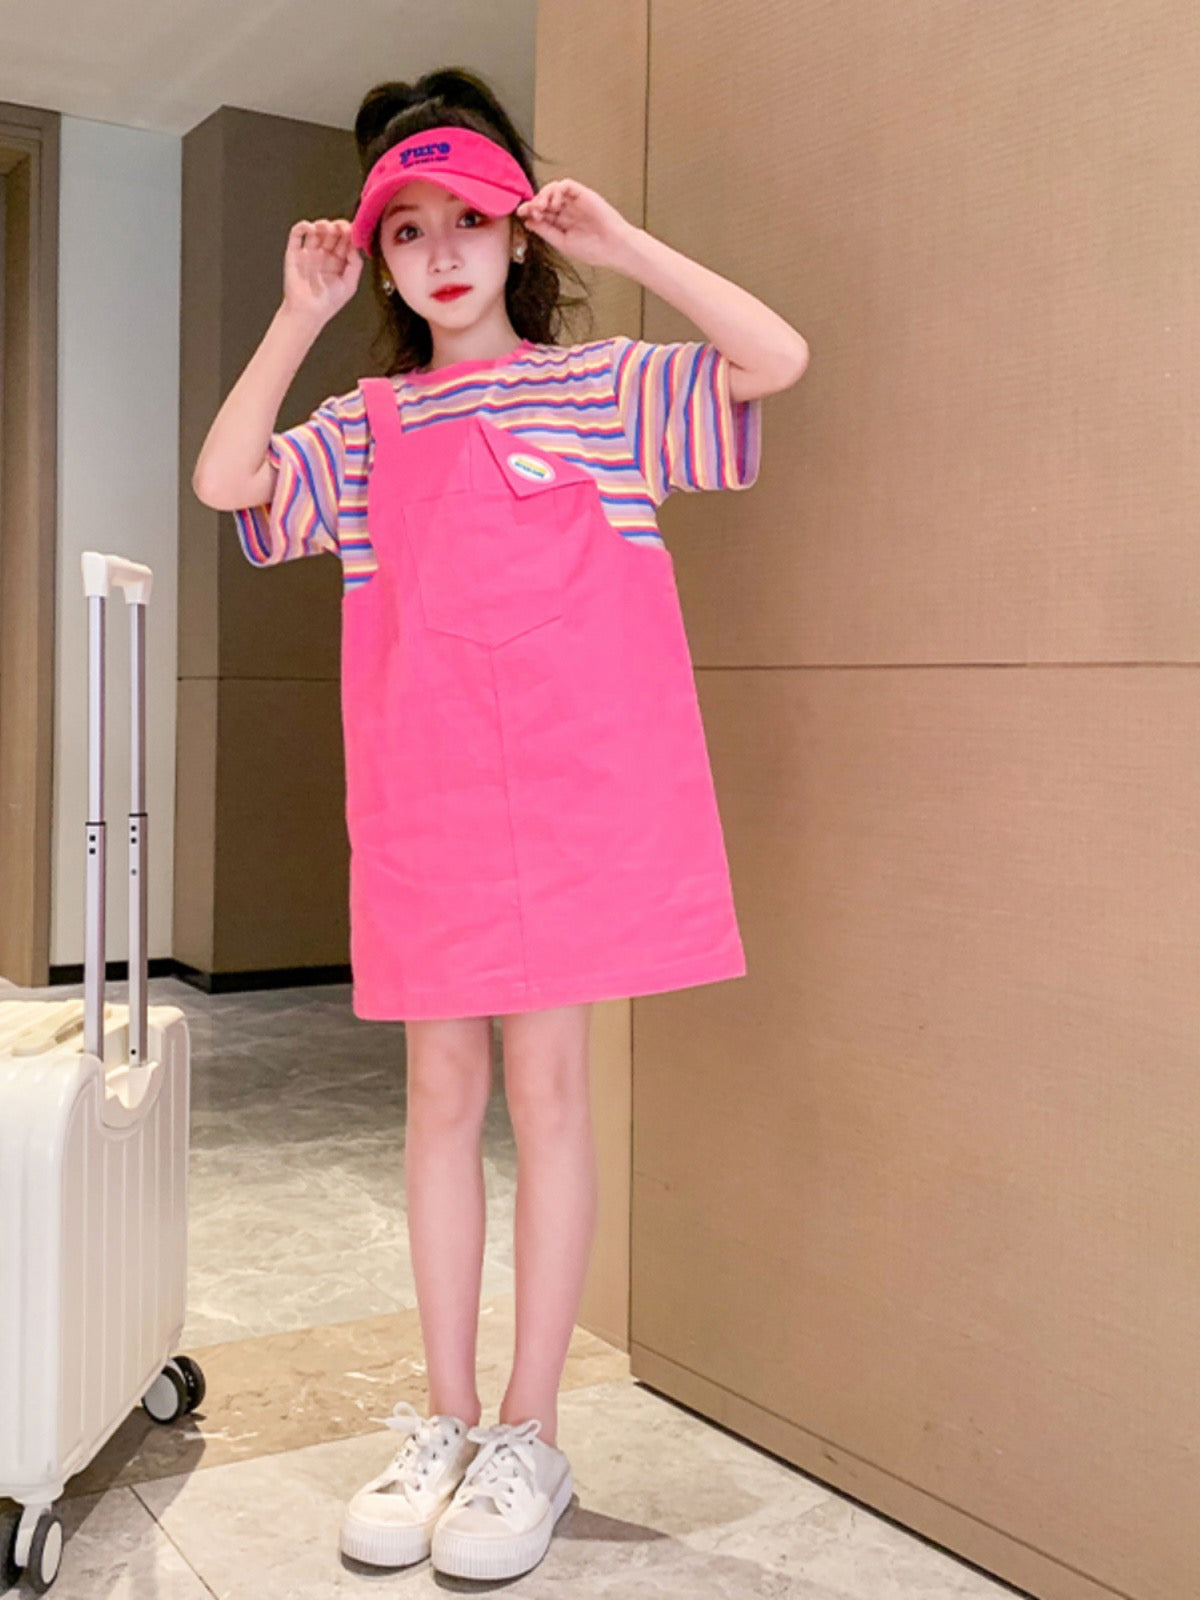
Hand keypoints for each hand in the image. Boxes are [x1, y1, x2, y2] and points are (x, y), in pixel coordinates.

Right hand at [282, 219, 362, 323]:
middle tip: (341, 227)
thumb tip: (355, 246)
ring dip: (322, 224)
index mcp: (338, 261)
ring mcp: (309, 252)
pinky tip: (310, 228)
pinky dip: (302, 227)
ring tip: (327, 228)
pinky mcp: (294, 253)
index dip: (349, 232)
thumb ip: (355, 264)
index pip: (344, 240)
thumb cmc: (328, 303)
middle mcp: (324, 254)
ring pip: (316, 230)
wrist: (308, 313)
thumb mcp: (350, 285)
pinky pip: (296, 235)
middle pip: (332, 232)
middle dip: (337, 226)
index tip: (352, 230)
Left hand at [515, 180, 636, 270]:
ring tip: (542, 207)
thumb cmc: (593, 249)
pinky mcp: (583, 194)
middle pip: (545, 199)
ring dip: (543, 195)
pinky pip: (565, 185)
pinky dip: (556, 191)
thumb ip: (545, 231)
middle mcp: (567, 211)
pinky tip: (554, 204)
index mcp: (562, 223)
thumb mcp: (562, 242)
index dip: (530, 210)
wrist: (613, 248)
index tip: (520, 213)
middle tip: (530, 210)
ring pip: (553, 189)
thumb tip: (528, 221)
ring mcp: (575, 202)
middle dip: (534, 202)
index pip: (542, 212)